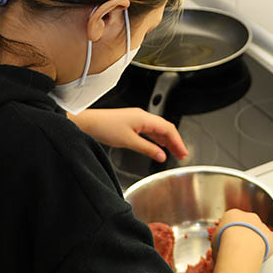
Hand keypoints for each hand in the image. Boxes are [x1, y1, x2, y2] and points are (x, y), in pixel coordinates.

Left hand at [71, 107, 188, 162]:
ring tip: (174, 152)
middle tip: (182, 154)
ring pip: (158, 130)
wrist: (89, 123)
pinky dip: (157, 139)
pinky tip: (159, 146)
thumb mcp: (129, 141)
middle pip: (165, 128)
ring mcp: (138, 119)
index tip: (183, 152)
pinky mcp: (132, 123)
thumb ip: (147, 149)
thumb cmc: (105, 127)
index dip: (178, 141)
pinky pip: (150, 131)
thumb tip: (161, 156)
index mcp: (144, 118)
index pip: (168, 129)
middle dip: (175, 141)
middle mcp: (143, 116)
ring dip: (167, 141)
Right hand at [214, 208, 272, 261]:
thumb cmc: (225, 243)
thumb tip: (219, 247)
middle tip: (239, 247)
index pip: (232, 220)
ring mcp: (262, 226)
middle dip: (244, 234)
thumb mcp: (214, 240)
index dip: (230, 231)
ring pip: (260, 232)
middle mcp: (249, 217)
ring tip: (249, 253)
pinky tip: (260, 255)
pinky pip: (271, 241)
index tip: (228, 240)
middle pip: (248, 224)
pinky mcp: (271, 237)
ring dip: (256, 240)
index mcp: (233, 214)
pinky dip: (267, 247)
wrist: (239, 248)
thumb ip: (219, 239)